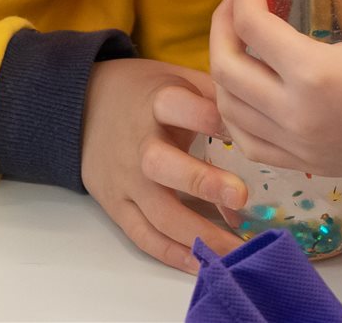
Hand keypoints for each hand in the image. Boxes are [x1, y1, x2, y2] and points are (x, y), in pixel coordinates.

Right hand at [80, 58, 250, 272]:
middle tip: (241, 195)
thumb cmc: (144, 93)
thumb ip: (215, 98)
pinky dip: (172, 253)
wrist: (82, 107)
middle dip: (202, 181)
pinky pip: (142, 235)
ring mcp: (125, 180)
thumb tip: (259, 128)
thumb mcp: (176, 78)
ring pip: (157, 211)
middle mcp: (138, 144)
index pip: (180, 107)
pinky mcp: (116, 206)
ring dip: (198, 233)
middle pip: (162, 165)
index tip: (247, 133)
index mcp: (155, 102)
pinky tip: (202, 263)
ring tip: (236, 249)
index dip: (213, 119)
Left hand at [205, 0, 341, 189]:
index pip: (249, 24)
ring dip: (224, 67)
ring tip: (244, 36)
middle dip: (221, 23)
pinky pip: (247, 141)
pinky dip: (236, 111)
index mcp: (316, 75)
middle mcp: (296, 116)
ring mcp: (298, 147)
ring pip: (228, 108)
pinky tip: (251, 84)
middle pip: (224, 67)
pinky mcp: (305, 165)